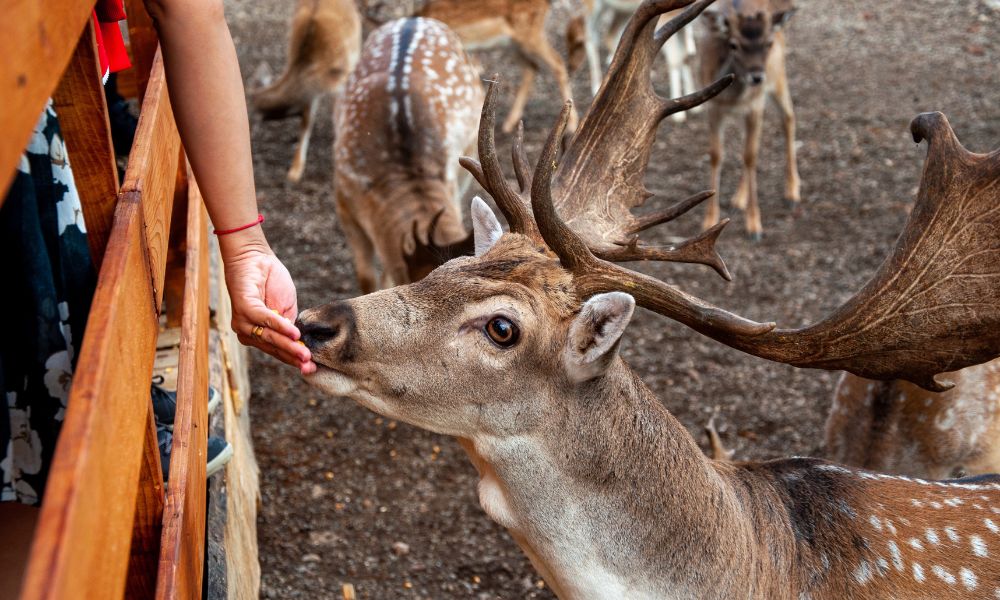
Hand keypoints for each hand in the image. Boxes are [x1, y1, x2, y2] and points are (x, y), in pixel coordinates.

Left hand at [220, 229, 315, 373]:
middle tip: (310, 365)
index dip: (294, 359)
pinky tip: (294, 332)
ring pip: (269, 338)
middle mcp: (247, 332)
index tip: (311, 368)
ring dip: (289, 345)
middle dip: (293, 357)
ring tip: (305, 354)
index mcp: (258, 335)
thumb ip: (289, 326)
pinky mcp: (243, 307)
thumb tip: (297, 344)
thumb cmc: (271, 282)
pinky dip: (280, 326)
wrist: (255, 258)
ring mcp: (243, 322)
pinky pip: (264, 320)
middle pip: (274, 348)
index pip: (278, 351)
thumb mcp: (286, 309)